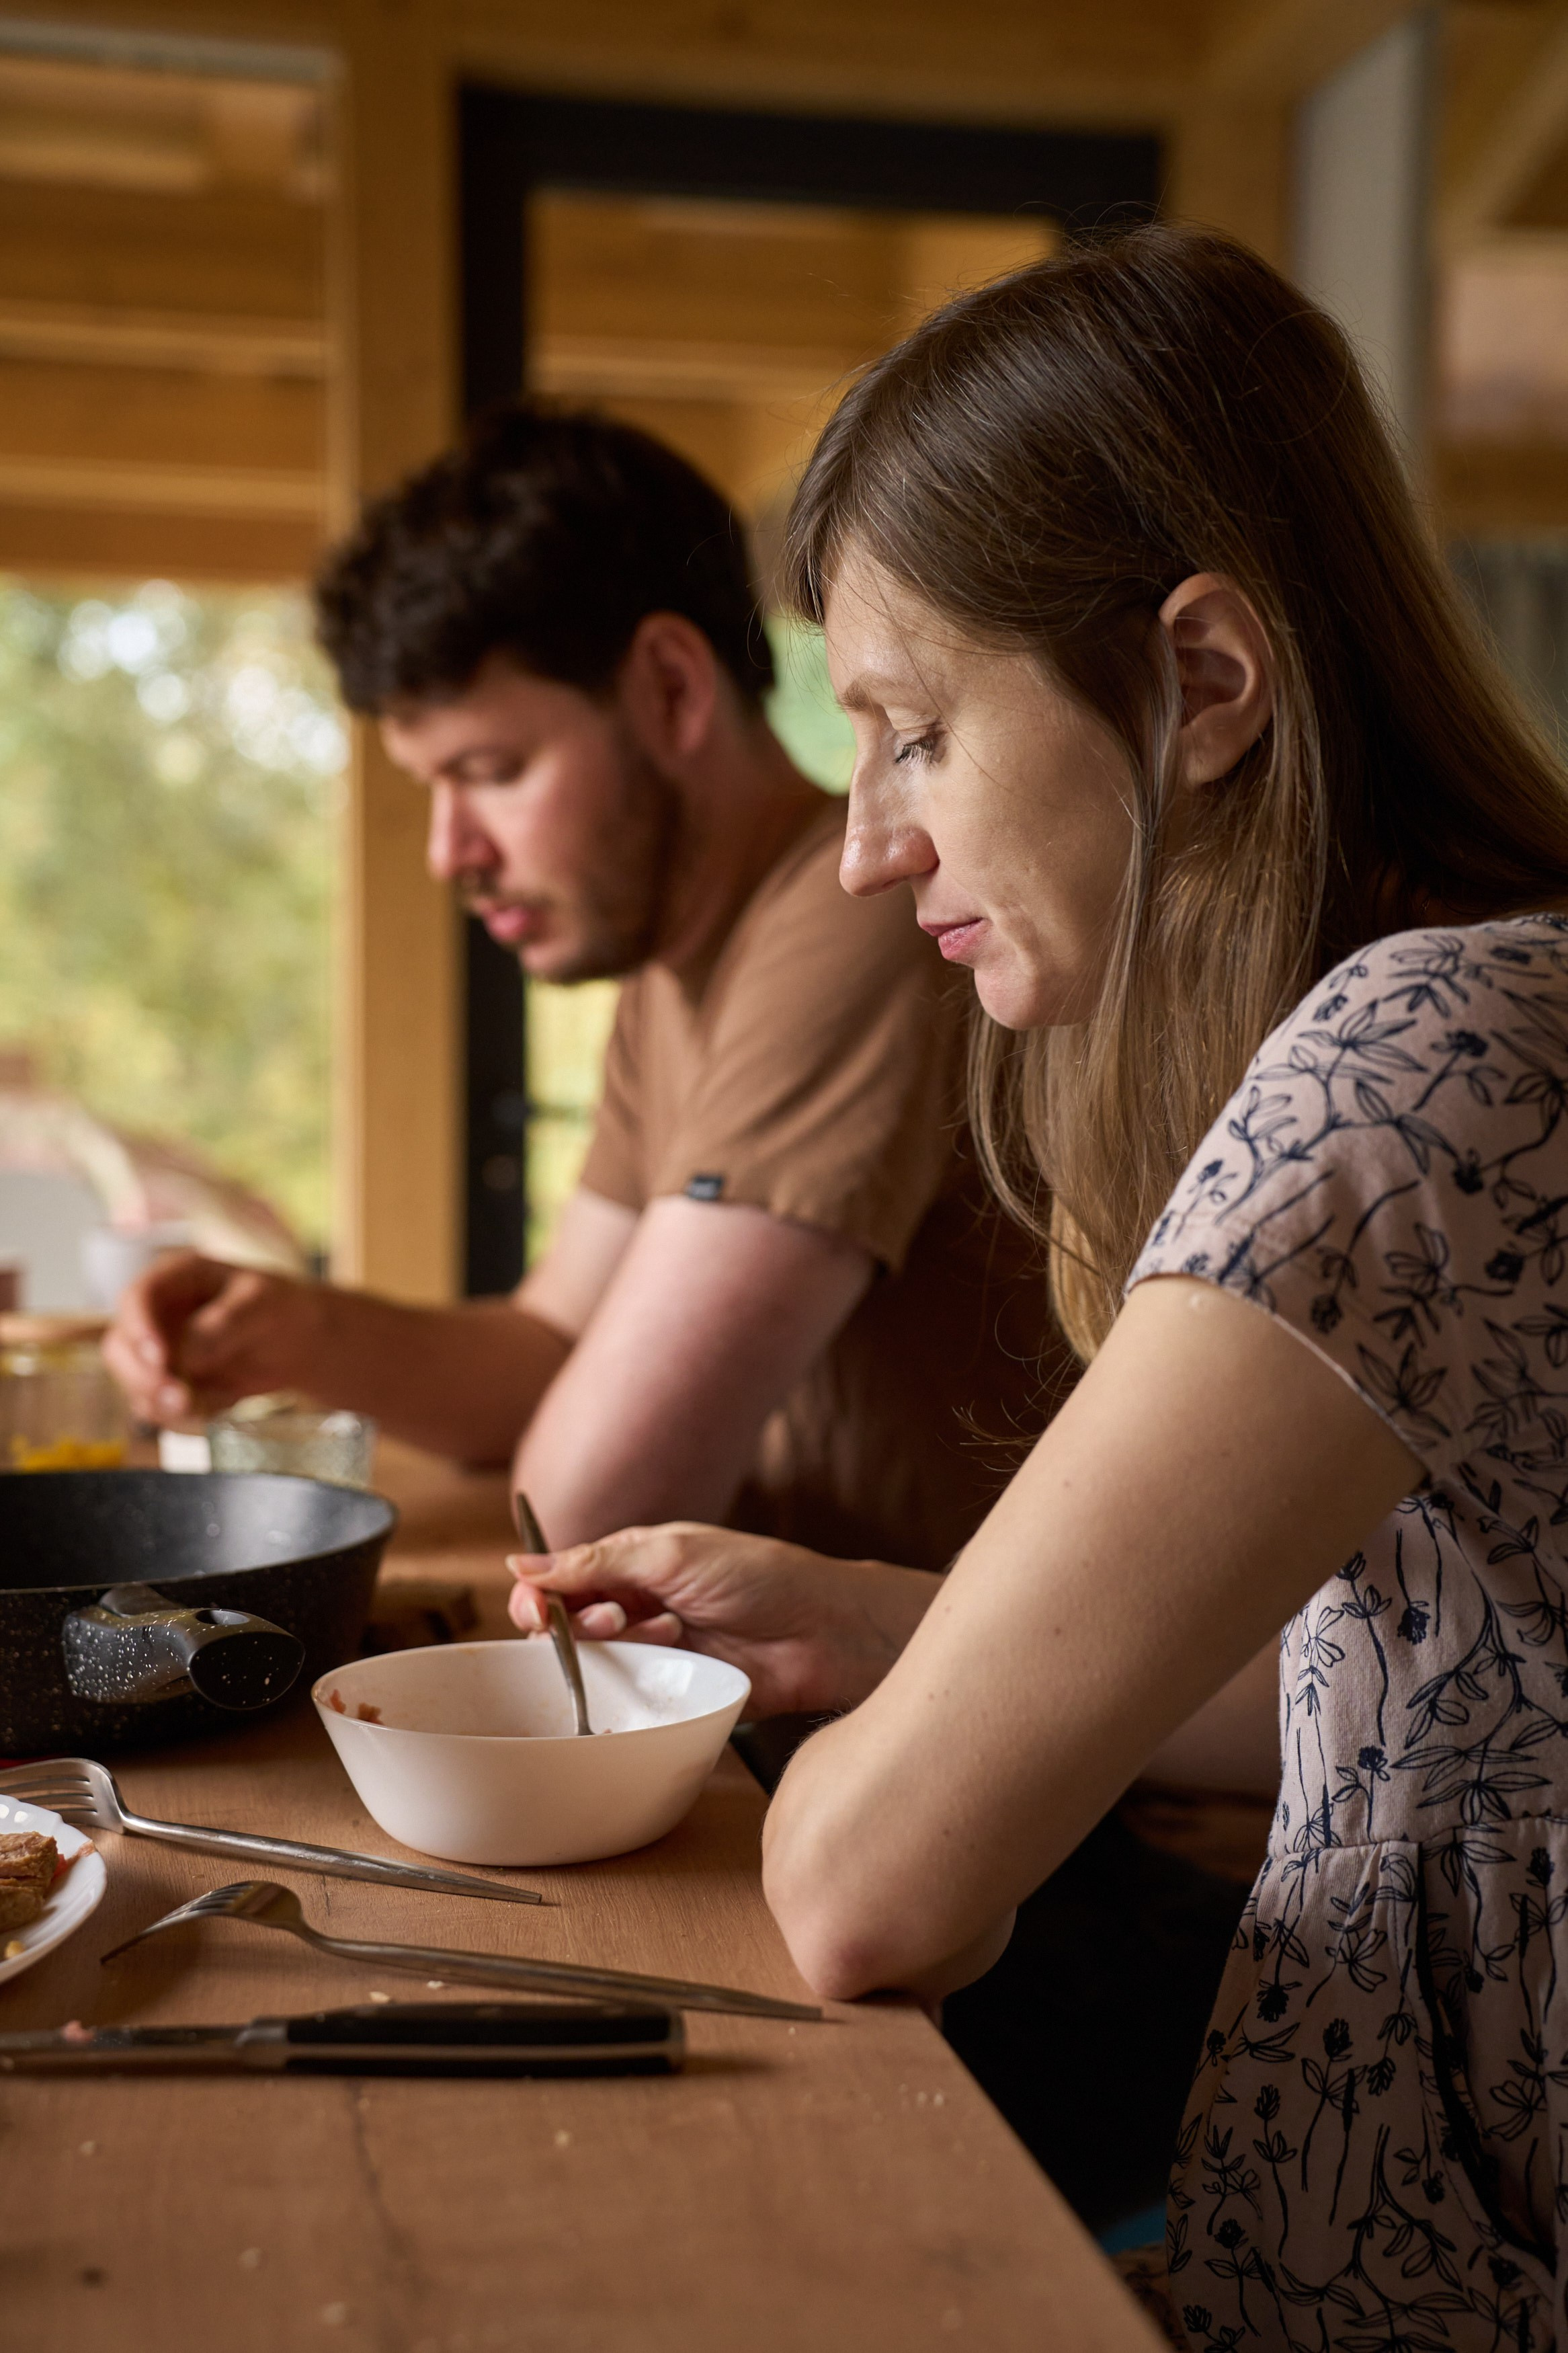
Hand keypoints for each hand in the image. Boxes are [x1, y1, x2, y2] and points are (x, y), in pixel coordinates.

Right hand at [102, 1251, 321, 1423]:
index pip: (137, 1298)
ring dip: (160, 1402)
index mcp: (175, 1277)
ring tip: (199, 1406)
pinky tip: (221, 1403)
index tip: (161, 1358)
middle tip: (178, 1397)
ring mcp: (157, 1350)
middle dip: (143, 1377)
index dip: (139, 1329)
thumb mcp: (260, 1304)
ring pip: (132, 1382)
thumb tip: (186, 1355)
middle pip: (120, 1346)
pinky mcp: (167, 1382)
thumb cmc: (279, 1307)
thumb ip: (223, 1324)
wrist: (296, 1343)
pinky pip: (158, 1407)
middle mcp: (157, 1313)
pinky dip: (184, 1415)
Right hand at [506, 1523, 938, 1719]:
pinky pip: (628, 1691)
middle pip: (568, 1621)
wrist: (821, 1630)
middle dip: (575, 1621)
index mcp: (633, 1559)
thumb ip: (595, 1560)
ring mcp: (653, 1647)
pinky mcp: (671, 1687)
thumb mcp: (671, 1552)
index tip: (534, 1605)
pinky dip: (638, 1675)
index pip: (562, 1576)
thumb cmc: (758, 1575)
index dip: (539, 1591)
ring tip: (666, 1628)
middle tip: (608, 1618)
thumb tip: (521, 1560)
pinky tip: (673, 1651)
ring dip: (620, 1642)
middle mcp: (637, 1602)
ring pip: (596, 1657)